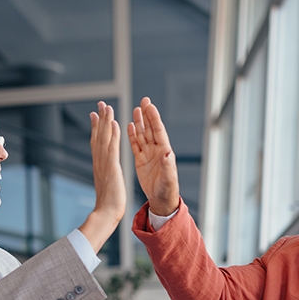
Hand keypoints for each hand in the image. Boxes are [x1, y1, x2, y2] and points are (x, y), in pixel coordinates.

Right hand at [78, 101, 125, 252]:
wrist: (106, 214)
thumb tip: (102, 173)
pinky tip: (114, 122)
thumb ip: (104, 176)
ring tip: (106, 106)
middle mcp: (99, 161)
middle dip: (99, 119)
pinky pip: (112, 147)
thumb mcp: (105, 185)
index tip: (95, 115)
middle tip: (100, 103)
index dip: (96, 128)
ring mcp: (104, 163)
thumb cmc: (108, 205)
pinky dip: (113, 134)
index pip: (97, 142)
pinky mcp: (111, 167)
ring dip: (105, 121)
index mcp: (99, 165)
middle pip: (98, 136)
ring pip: (104, 138)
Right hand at [127, 97, 180, 215]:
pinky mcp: (140, 160)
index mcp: (164, 151)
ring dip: (139, 122)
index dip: (154, 118)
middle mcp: (156, 150)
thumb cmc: (168, 189)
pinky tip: (130, 126)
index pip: (159, 131)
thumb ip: (168, 165)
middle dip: (147, 115)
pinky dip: (133, 135)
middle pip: (151, 129)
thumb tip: (168, 153)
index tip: (150, 106)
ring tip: (136, 110)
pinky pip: (136, 145)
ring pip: (143, 134)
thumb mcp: (168, 178)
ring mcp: (148, 154)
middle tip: (144, 101)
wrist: (161, 199)